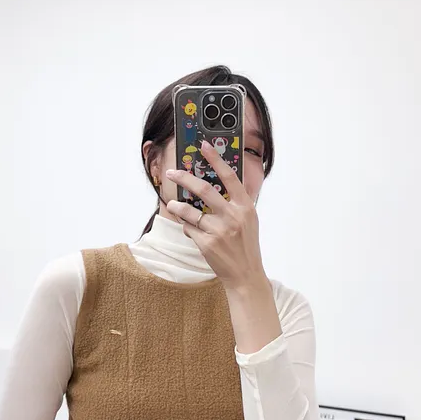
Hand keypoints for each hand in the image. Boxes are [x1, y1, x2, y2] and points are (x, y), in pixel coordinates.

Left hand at [165, 140, 264, 290]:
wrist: (245, 274)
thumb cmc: (245, 245)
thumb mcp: (248, 220)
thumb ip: (235, 202)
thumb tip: (216, 183)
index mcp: (246, 207)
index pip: (230, 176)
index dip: (216, 159)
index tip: (204, 145)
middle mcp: (233, 217)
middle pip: (204, 190)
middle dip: (184, 178)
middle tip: (172, 173)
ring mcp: (219, 231)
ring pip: (190, 211)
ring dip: (178, 206)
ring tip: (172, 203)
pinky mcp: (207, 244)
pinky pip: (188, 228)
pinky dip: (185, 226)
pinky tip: (188, 227)